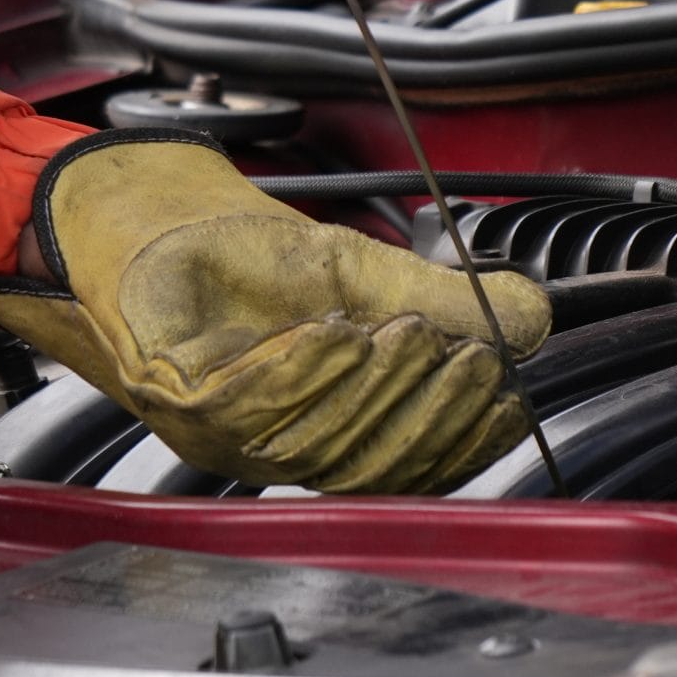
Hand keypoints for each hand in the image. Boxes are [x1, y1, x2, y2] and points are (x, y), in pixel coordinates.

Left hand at [0, 132, 550, 494]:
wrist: (143, 214)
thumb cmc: (235, 250)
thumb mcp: (361, 272)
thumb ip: (443, 301)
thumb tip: (534, 320)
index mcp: (324, 423)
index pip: (408, 462)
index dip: (463, 440)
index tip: (507, 398)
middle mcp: (275, 441)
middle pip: (369, 460)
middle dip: (428, 410)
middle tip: (468, 356)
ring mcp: (221, 427)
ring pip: (314, 439)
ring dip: (371, 388)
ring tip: (412, 332)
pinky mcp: (174, 395)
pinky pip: (248, 402)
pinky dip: (302, 369)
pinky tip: (339, 329)